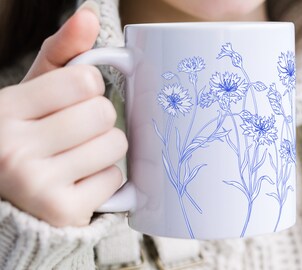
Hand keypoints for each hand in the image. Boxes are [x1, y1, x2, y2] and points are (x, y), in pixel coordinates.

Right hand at [0, 4, 127, 226]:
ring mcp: (37, 185)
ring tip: (78, 157)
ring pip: (115, 145)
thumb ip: (61, 53)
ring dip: (105, 149)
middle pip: (104, 113)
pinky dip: (104, 178)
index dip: (88, 89)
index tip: (73, 101)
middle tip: (75, 133)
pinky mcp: (63, 211)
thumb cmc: (29, 136)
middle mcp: (13, 149)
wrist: (14, 197)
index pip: (85, 80)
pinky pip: (115, 179)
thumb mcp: (34, 92)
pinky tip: (80, 181)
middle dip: (99, 120)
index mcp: (5, 110)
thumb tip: (89, 14)